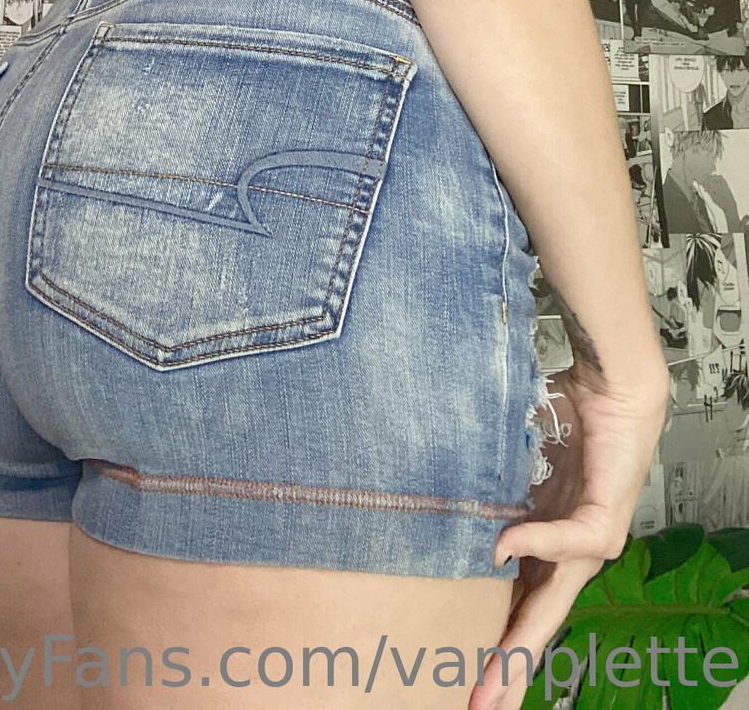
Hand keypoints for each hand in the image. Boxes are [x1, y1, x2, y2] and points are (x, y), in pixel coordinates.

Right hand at [469, 363, 669, 709]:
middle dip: (508, 665)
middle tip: (480, 703)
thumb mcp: (513, 463)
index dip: (496, 638)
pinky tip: (503, 551)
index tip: (470, 674)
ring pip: (554, 603)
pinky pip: (567, 542)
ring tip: (494, 672)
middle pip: (537, 620)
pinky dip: (534, 544)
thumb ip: (490, 494)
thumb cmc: (566, 415)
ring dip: (522, 638)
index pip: (520, 602)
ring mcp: (590, 542)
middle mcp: (571, 552)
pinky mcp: (605, 520)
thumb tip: (452, 514)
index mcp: (547, 540)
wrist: (611, 386)